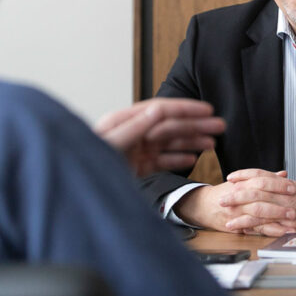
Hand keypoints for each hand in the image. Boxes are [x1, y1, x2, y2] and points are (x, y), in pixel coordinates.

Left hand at [93, 98, 224, 175]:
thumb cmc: (86, 162)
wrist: (74, 187)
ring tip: (212, 143)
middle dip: (196, 125)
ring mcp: (135, 150)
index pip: (162, 109)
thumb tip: (158, 109)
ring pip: (170, 143)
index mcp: (126, 120)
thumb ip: (136, 127)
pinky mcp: (136, 166)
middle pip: (170, 125)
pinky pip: (162, 160)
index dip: (186, 109)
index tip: (208, 110)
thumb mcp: (112, 143)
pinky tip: (192, 158)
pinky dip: (178, 159)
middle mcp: (133, 132)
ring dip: (192, 141)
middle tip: (220, 126)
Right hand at [174, 172, 295, 234]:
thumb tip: (283, 174)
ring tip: (292, 223)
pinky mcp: (238, 226)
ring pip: (258, 216)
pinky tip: (282, 232)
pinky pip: (255, 229)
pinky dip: (270, 231)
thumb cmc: (227, 192)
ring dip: (276, 220)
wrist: (204, 205)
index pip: (261, 181)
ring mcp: (238, 213)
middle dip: (278, 204)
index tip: (292, 187)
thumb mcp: (243, 181)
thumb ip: (264, 178)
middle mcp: (239, 198)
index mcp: (242, 184)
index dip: (277, 184)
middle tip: (294, 208)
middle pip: (260, 199)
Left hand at [222, 169, 295, 234]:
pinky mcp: (290, 225)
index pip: (261, 175)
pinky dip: (255, 229)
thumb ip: (282, 183)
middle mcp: (284, 194)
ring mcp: (287, 210)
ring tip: (227, 219)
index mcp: (285, 183)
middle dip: (236, 195)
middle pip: (256, 192)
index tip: (230, 177)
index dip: (244, 175)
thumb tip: (269, 178)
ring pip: (260, 210)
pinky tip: (244, 231)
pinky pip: (269, 226)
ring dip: (241, 215)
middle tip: (222, 199)